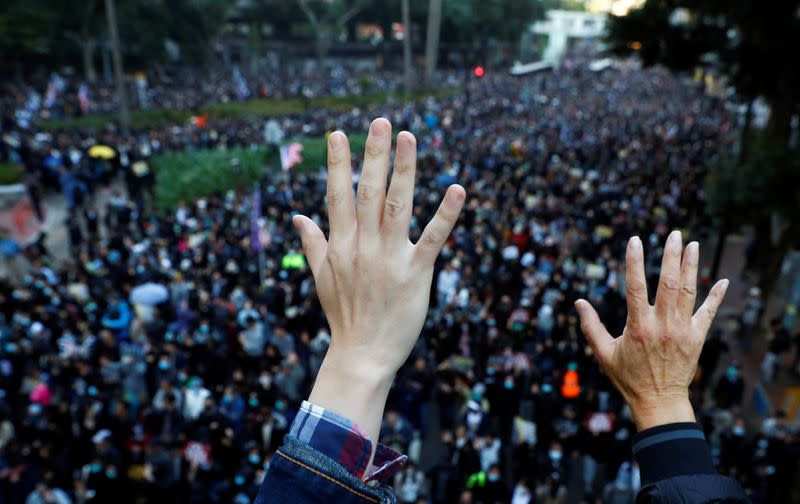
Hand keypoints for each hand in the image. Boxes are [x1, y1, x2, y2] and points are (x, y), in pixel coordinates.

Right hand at [293, 118, 464, 451]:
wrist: (362, 356)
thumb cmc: (344, 316)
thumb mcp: (322, 278)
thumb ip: (313, 243)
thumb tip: (297, 216)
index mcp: (341, 246)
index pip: (337, 197)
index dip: (339, 164)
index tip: (339, 134)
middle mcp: (363, 246)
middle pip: (367, 192)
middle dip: (373, 155)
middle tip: (380, 122)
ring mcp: (389, 258)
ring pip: (396, 206)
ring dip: (403, 170)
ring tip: (408, 138)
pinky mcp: (416, 273)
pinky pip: (432, 239)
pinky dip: (445, 214)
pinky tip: (457, 189)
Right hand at [575, 231, 728, 430]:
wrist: (658, 401)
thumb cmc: (627, 377)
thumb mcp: (603, 353)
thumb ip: (590, 326)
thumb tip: (578, 302)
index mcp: (638, 327)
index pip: (636, 287)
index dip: (635, 262)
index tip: (635, 240)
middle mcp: (662, 326)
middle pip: (669, 283)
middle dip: (671, 256)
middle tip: (674, 234)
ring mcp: (682, 331)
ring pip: (689, 292)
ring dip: (691, 266)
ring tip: (693, 244)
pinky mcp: (697, 338)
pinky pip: (708, 313)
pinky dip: (716, 296)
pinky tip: (722, 280)